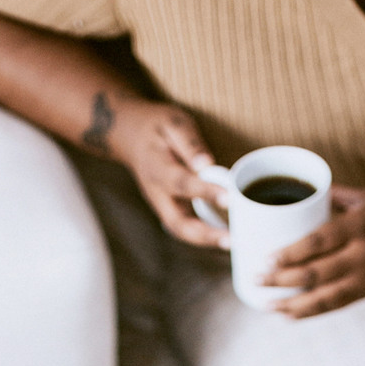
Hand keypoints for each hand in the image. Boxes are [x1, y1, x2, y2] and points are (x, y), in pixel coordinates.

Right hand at [110, 101, 229, 248]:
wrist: (132, 137)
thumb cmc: (157, 127)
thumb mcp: (173, 123)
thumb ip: (190, 143)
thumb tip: (206, 164)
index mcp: (157, 168)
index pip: (182, 183)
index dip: (205, 192)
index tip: (229, 198)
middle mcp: (157, 193)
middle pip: (177, 223)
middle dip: (204, 234)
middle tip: (230, 240)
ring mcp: (161, 205)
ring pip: (181, 231)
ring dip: (205, 241)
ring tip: (232, 242)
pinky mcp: (168, 209)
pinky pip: (185, 228)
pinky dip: (204, 236)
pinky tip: (224, 237)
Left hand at [263, 186, 364, 316]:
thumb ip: (333, 197)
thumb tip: (296, 194)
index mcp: (360, 224)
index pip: (320, 241)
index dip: (292, 253)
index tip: (267, 257)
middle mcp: (363, 254)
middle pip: (317, 273)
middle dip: (282, 280)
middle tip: (257, 279)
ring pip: (324, 297)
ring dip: (292, 304)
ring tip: (266, 305)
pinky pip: (335, 306)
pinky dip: (310, 313)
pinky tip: (288, 316)